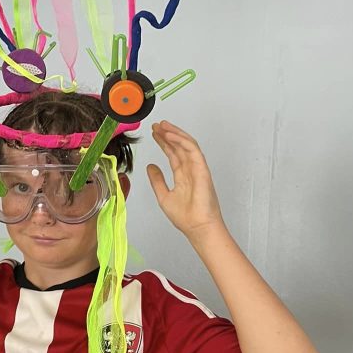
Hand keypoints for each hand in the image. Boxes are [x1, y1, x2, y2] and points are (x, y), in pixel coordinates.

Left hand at [146, 120, 224, 239]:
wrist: (197, 227)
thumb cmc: (186, 217)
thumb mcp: (163, 196)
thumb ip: (157, 180)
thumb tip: (150, 167)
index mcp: (183, 176)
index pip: (173, 154)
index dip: (164, 143)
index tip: (155, 134)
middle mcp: (190, 170)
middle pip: (179, 147)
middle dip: (167, 135)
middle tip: (157, 125)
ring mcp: (197, 168)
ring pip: (186, 145)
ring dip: (175, 133)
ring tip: (162, 126)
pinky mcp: (202, 169)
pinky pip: (192, 150)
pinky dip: (182, 140)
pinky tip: (171, 135)